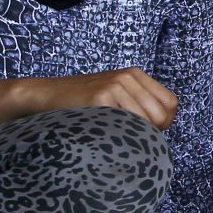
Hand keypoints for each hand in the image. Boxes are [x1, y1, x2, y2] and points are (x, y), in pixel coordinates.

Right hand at [0, 68, 177, 129]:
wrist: (43, 95)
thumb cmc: (79, 102)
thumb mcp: (113, 94)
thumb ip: (137, 103)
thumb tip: (163, 126)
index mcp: (135, 74)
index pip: (170, 104)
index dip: (163, 123)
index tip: (145, 131)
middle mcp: (128, 77)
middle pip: (162, 116)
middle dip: (150, 132)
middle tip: (126, 137)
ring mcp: (115, 85)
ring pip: (145, 123)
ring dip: (132, 136)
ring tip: (111, 135)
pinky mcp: (101, 97)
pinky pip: (125, 125)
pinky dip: (118, 136)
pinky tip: (102, 133)